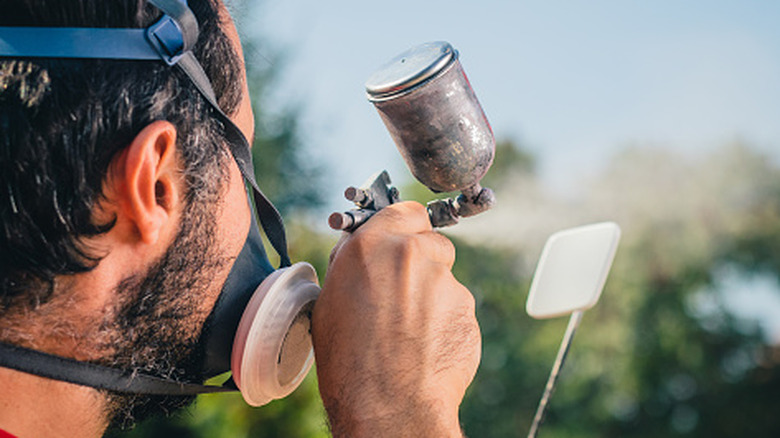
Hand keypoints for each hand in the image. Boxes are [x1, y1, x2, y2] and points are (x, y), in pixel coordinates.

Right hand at [312, 202, 480, 436]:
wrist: (389, 406)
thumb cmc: (349, 361)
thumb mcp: (329, 303)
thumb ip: (352, 265)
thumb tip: (361, 250)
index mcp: (371, 246)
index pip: (403, 211)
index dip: (405, 227)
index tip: (402, 241)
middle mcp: (411, 254)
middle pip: (429, 242)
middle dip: (420, 262)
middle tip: (402, 294)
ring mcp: (445, 280)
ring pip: (444, 276)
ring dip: (432, 293)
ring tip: (410, 330)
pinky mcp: (468, 308)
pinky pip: (457, 306)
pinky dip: (446, 320)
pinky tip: (426, 345)